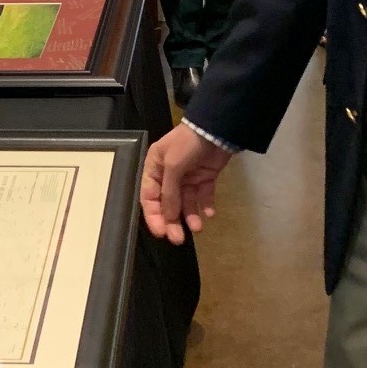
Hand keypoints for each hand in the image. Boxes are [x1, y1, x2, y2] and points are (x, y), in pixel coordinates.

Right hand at [141, 124, 233, 244]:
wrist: (216, 128)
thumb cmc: (187, 144)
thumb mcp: (174, 166)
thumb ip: (170, 193)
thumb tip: (169, 217)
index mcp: (154, 168)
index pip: (149, 197)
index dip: (154, 216)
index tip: (161, 233)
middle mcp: (169, 175)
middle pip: (168, 204)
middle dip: (172, 221)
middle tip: (178, 239)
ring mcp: (188, 177)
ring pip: (186, 202)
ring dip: (190, 216)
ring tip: (198, 227)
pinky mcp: (205, 177)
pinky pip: (203, 196)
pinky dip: (205, 205)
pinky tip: (210, 213)